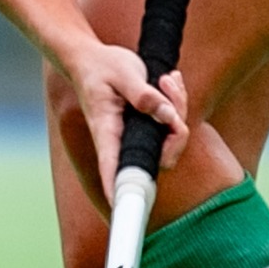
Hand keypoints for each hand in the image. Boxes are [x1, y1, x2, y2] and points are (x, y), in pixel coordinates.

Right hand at [63, 38, 189, 202]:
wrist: (91, 60)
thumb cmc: (101, 67)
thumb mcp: (122, 72)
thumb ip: (143, 94)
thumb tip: (166, 116)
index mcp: (108, 130)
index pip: (112, 167)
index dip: (118, 189)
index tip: (121, 208)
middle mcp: (122, 140)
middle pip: (160, 155)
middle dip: (177, 124)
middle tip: (167, 85)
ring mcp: (136, 136)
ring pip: (171, 138)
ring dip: (178, 106)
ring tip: (166, 79)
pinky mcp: (147, 127)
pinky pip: (172, 125)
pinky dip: (176, 102)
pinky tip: (168, 81)